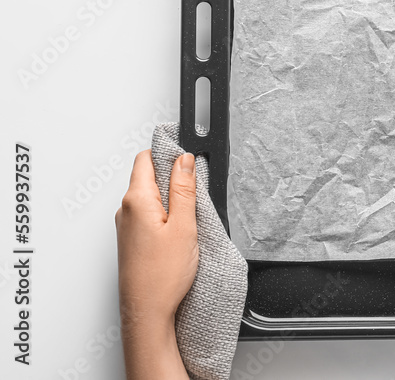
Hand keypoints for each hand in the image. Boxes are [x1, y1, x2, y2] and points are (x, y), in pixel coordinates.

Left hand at [115, 149, 198, 379]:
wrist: (147, 313)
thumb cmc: (162, 276)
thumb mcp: (184, 225)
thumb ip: (184, 188)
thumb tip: (184, 160)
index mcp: (136, 200)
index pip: (146, 159)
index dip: (168, 154)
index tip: (189, 158)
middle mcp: (126, 210)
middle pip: (149, 176)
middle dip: (173, 178)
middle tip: (196, 195)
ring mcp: (127, 226)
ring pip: (150, 197)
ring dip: (171, 200)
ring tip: (190, 220)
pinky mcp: (132, 239)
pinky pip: (148, 215)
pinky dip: (165, 216)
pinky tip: (180, 233)